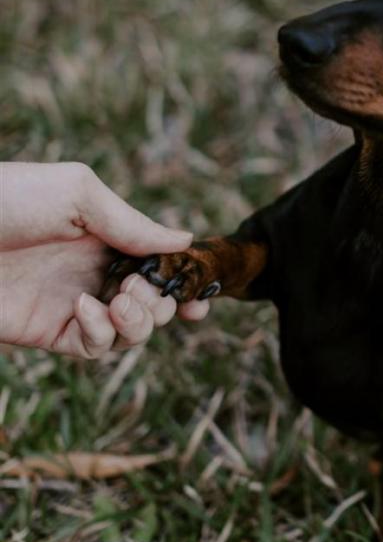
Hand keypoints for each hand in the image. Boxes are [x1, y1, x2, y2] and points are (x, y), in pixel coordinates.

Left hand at [0, 163, 208, 357]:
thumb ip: (131, 222)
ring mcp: (72, 304)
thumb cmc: (8, 199)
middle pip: (152, 304)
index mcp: (105, 234)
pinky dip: (101, 332)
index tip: (202, 297)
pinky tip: (84, 307)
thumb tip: (185, 241)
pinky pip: (93, 347)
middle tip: (144, 289)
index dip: (183, 282)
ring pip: (130, 332)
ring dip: (139, 322)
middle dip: (163, 304)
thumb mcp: (78, 194)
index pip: (157, 263)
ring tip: (122, 299)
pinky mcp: (47, 332)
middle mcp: (93, 271)